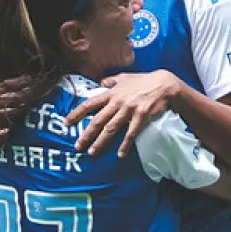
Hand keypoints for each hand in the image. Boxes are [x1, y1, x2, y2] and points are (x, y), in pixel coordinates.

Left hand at [63, 70, 180, 156]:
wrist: (163, 84)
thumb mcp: (125, 77)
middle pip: (98, 120)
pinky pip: (131, 133)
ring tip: (92, 152)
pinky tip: (120, 154)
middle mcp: (117, 102)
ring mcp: (129, 109)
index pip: (90, 104)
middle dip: (86, 134)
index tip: (66, 123)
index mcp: (111, 93)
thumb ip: (111, 81)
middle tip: (77, 146)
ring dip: (101, 141)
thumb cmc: (144, 80)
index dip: (77, 113)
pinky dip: (125, 144)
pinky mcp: (141, 116)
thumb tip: (101, 82)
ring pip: (111, 128)